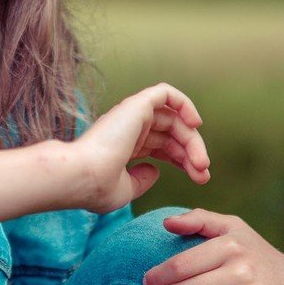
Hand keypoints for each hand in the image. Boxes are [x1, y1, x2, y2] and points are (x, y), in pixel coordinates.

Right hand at [72, 83, 210, 213]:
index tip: (199, 179)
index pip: (162, 146)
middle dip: (192, 153)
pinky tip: (196, 124)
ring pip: (174, 118)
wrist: (80, 177)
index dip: (183, 161)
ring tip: (201, 163)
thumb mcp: (124, 190)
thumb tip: (155, 170)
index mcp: (124, 147)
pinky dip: (184, 103)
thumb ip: (141, 181)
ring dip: (192, 139)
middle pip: (172, 134)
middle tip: (203, 174)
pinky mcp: (136, 105)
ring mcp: (131, 115)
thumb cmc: (95, 188)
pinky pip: (166, 94)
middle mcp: (128, 128)